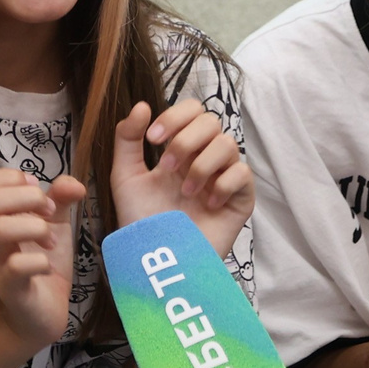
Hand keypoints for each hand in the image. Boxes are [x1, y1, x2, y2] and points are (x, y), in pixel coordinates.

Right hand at [0, 167, 85, 350]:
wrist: (43, 311)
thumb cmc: (43, 262)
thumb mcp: (54, 223)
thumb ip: (60, 198)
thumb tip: (74, 183)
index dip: (8, 177)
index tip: (36, 188)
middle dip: (30, 197)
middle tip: (50, 213)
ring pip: (0, 229)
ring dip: (36, 227)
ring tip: (50, 240)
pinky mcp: (11, 288)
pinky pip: (16, 267)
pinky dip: (39, 261)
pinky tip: (48, 266)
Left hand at [108, 99, 252, 257]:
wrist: (157, 261)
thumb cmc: (142, 221)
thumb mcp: (126, 177)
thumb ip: (127, 139)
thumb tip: (142, 105)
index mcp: (181, 148)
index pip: (192, 110)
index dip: (175, 116)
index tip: (153, 139)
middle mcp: (204, 158)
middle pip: (211, 121)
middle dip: (186, 140)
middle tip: (167, 169)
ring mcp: (224, 178)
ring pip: (228, 144)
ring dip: (202, 164)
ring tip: (186, 192)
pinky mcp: (240, 199)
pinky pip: (242, 174)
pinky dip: (223, 183)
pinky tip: (208, 203)